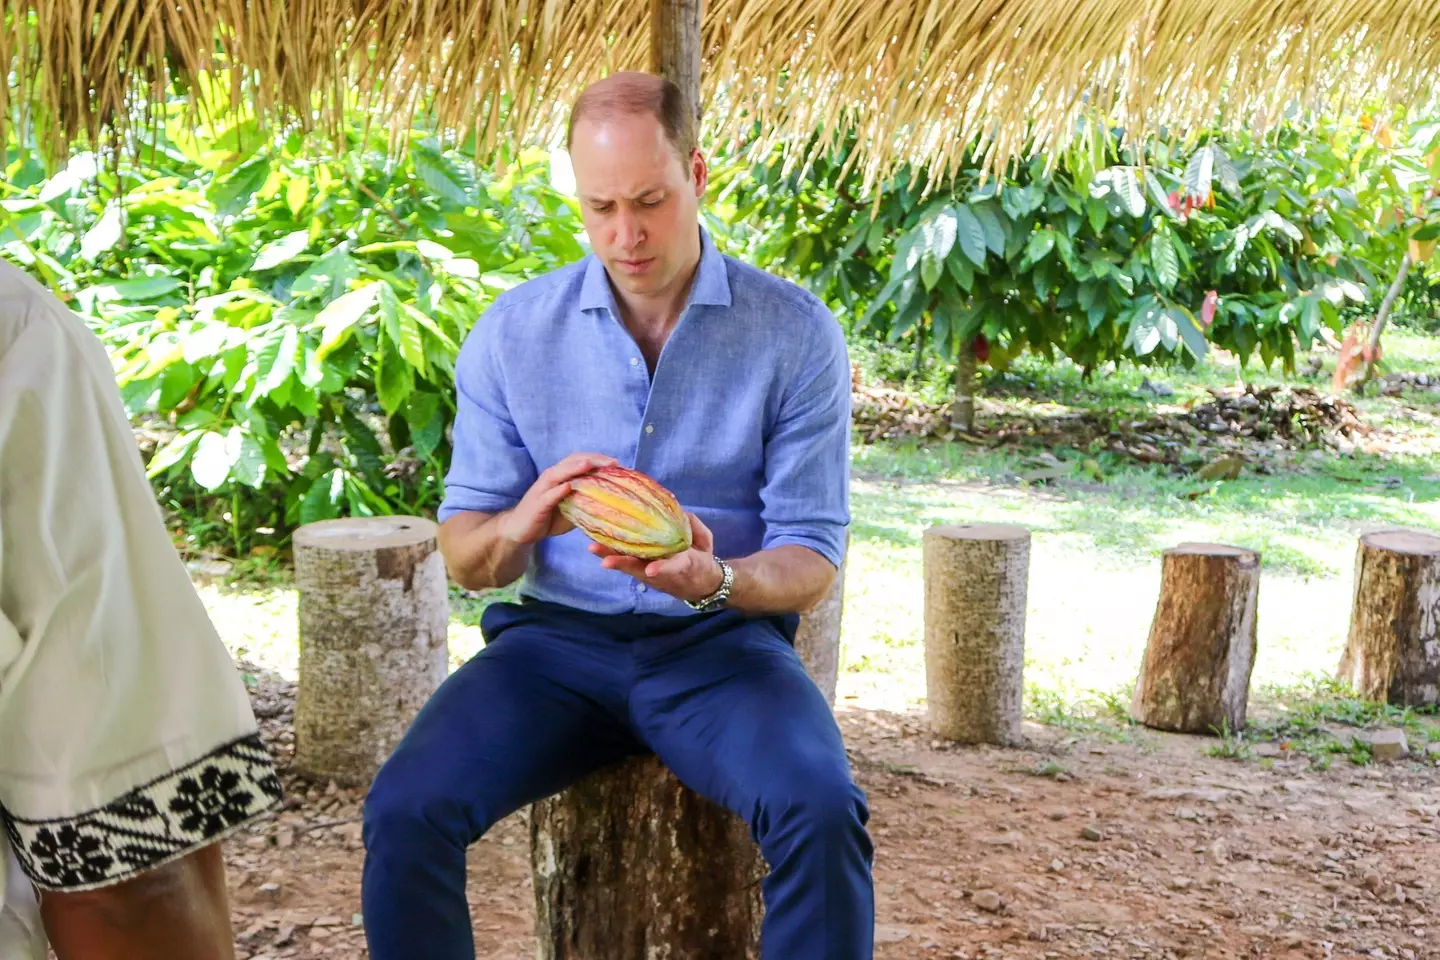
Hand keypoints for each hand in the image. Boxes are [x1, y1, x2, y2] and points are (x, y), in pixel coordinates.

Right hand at [495, 452, 615, 545]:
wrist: (520, 529)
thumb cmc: (548, 517)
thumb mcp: (572, 509)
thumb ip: (587, 501)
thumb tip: (612, 502)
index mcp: (561, 476)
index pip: (581, 460)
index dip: (599, 459)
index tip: (618, 463)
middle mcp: (552, 478)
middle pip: (572, 462)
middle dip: (593, 459)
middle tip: (613, 462)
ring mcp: (543, 489)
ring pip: (559, 473)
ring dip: (574, 468)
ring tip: (589, 465)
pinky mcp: (537, 503)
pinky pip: (548, 495)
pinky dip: (558, 490)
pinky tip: (568, 486)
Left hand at [589, 512, 724, 604]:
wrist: (701, 585)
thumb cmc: (702, 561)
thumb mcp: (705, 543)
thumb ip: (693, 526)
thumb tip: (677, 509)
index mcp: (682, 565)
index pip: (672, 568)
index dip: (662, 568)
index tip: (651, 570)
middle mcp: (661, 573)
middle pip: (639, 569)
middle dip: (622, 563)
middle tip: (605, 560)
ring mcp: (649, 574)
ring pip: (628, 566)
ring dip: (610, 557)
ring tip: (593, 548)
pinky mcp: (642, 572)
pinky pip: (627, 562)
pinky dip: (613, 553)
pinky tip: (598, 544)